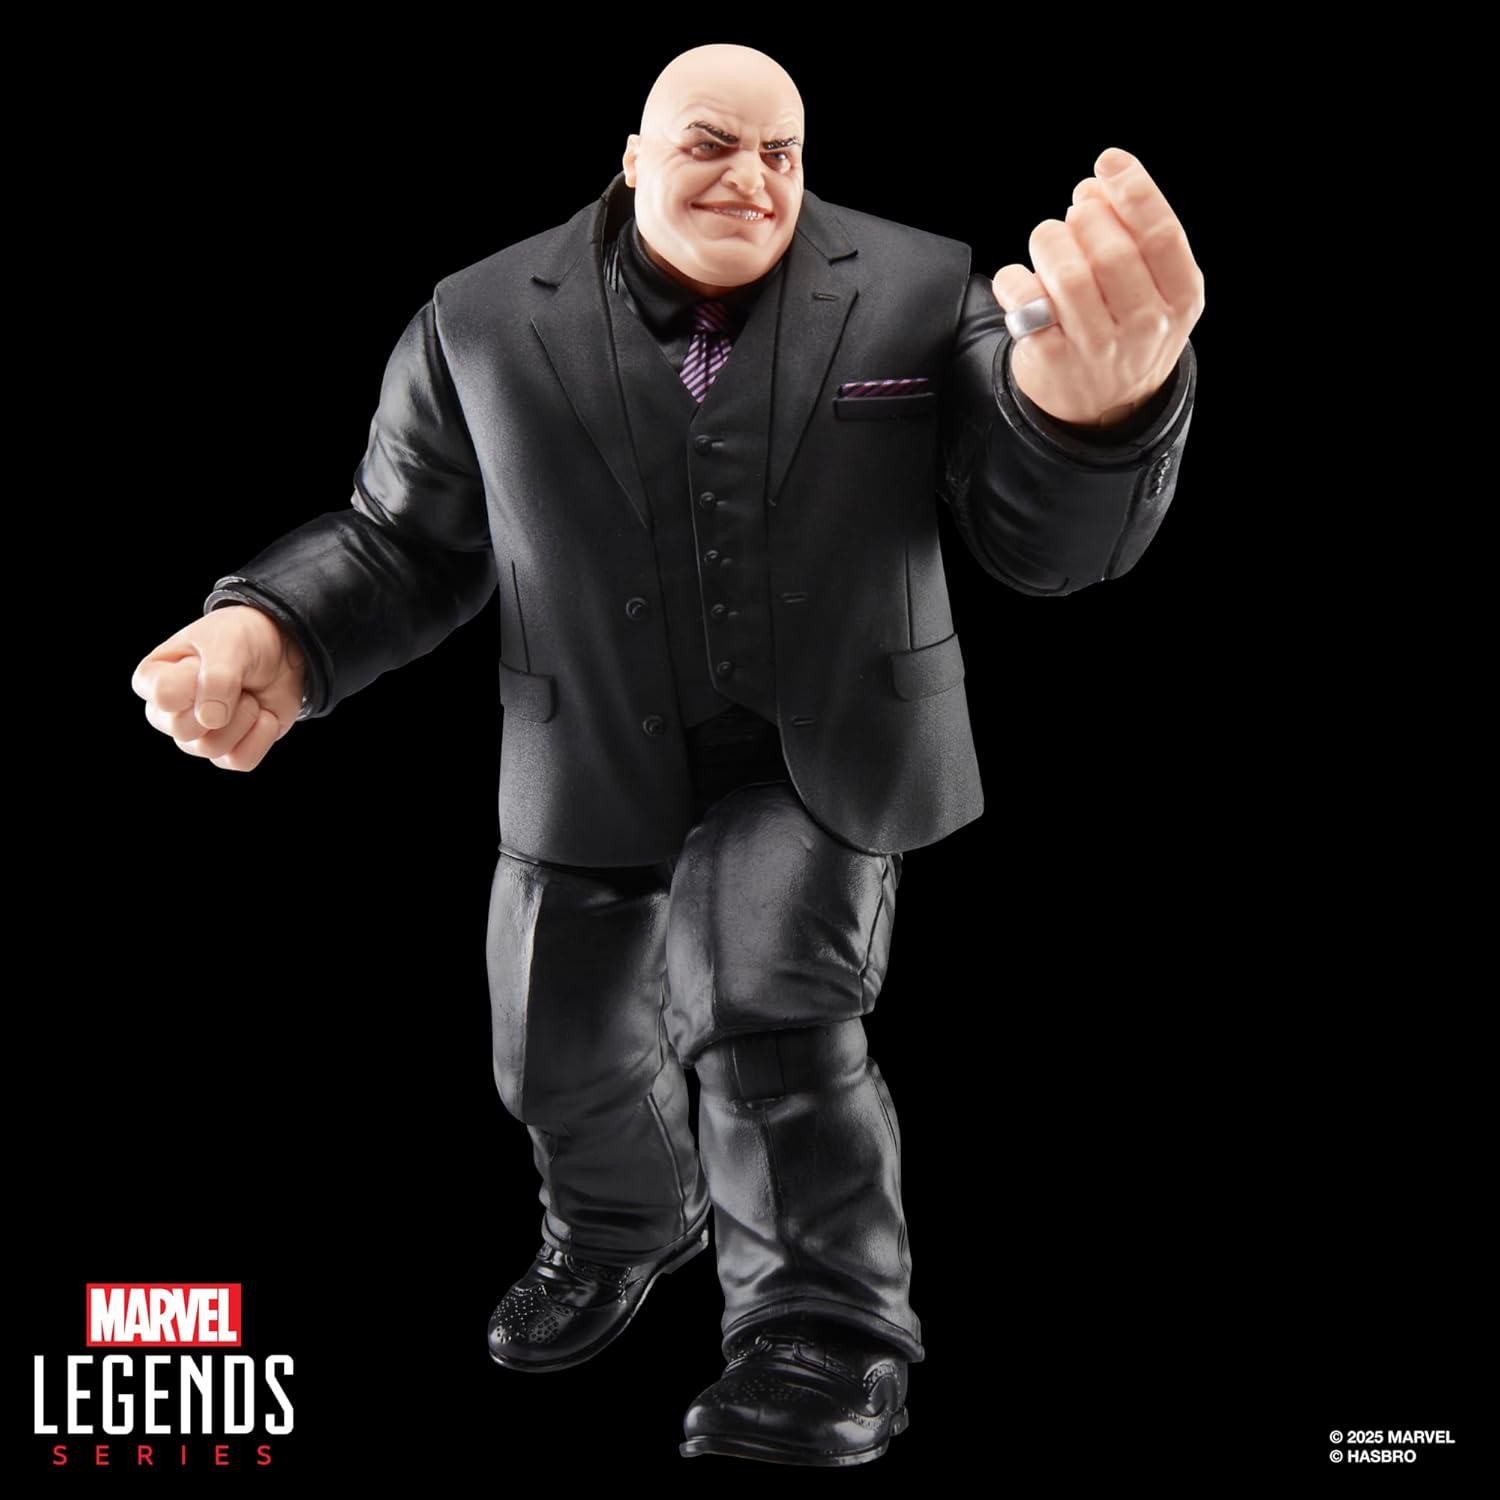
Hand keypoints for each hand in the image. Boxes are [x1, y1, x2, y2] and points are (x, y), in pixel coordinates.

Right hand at [132, 606, 306, 770]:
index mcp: (153, 679)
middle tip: (236, 680)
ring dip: (244, 718)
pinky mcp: (227, 750)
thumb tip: (210, 720)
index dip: (196, 680)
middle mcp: (167, 712)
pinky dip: (261, 736)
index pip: (163, 696)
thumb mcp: (230, 644)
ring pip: (211, 748)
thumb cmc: (243, 639)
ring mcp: (196, 736)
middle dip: (223, 703)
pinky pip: (239, 760)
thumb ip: (217, 678)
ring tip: (248, 694)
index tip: (209, 660)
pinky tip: (263, 714)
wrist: (281, 650)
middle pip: (183, 730)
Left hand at [991, 147, 1204, 428]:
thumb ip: (1133, 234)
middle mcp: (1145, 327)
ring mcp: (1099, 348)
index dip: (1133, 189)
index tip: (1107, 162)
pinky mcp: (1053, 360)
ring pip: (1067, 272)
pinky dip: (1014, 279)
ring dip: (1049, 241)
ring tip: (1049, 244)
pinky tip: (1021, 283)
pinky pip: (1025, 299)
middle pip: (1109, 249)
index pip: (1160, 234)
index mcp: (1181, 299)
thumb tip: (1092, 187)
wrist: (1106, 407)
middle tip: (1073, 220)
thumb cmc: (1128, 327)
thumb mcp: (1154, 286)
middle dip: (1082, 219)